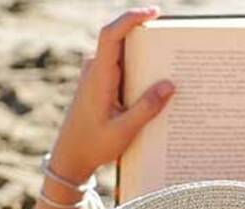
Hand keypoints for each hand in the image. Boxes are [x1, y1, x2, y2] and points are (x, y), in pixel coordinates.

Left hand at [48, 6, 175, 182]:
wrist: (70, 158)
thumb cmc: (93, 145)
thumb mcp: (124, 131)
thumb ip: (147, 108)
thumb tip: (170, 85)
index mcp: (98, 76)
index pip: (111, 35)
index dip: (131, 18)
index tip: (154, 12)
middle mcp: (95, 70)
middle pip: (122, 40)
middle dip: (148, 36)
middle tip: (175, 41)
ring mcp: (97, 75)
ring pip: (123, 54)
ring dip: (145, 55)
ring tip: (171, 64)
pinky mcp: (101, 83)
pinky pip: (122, 67)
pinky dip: (140, 69)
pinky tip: (157, 84)